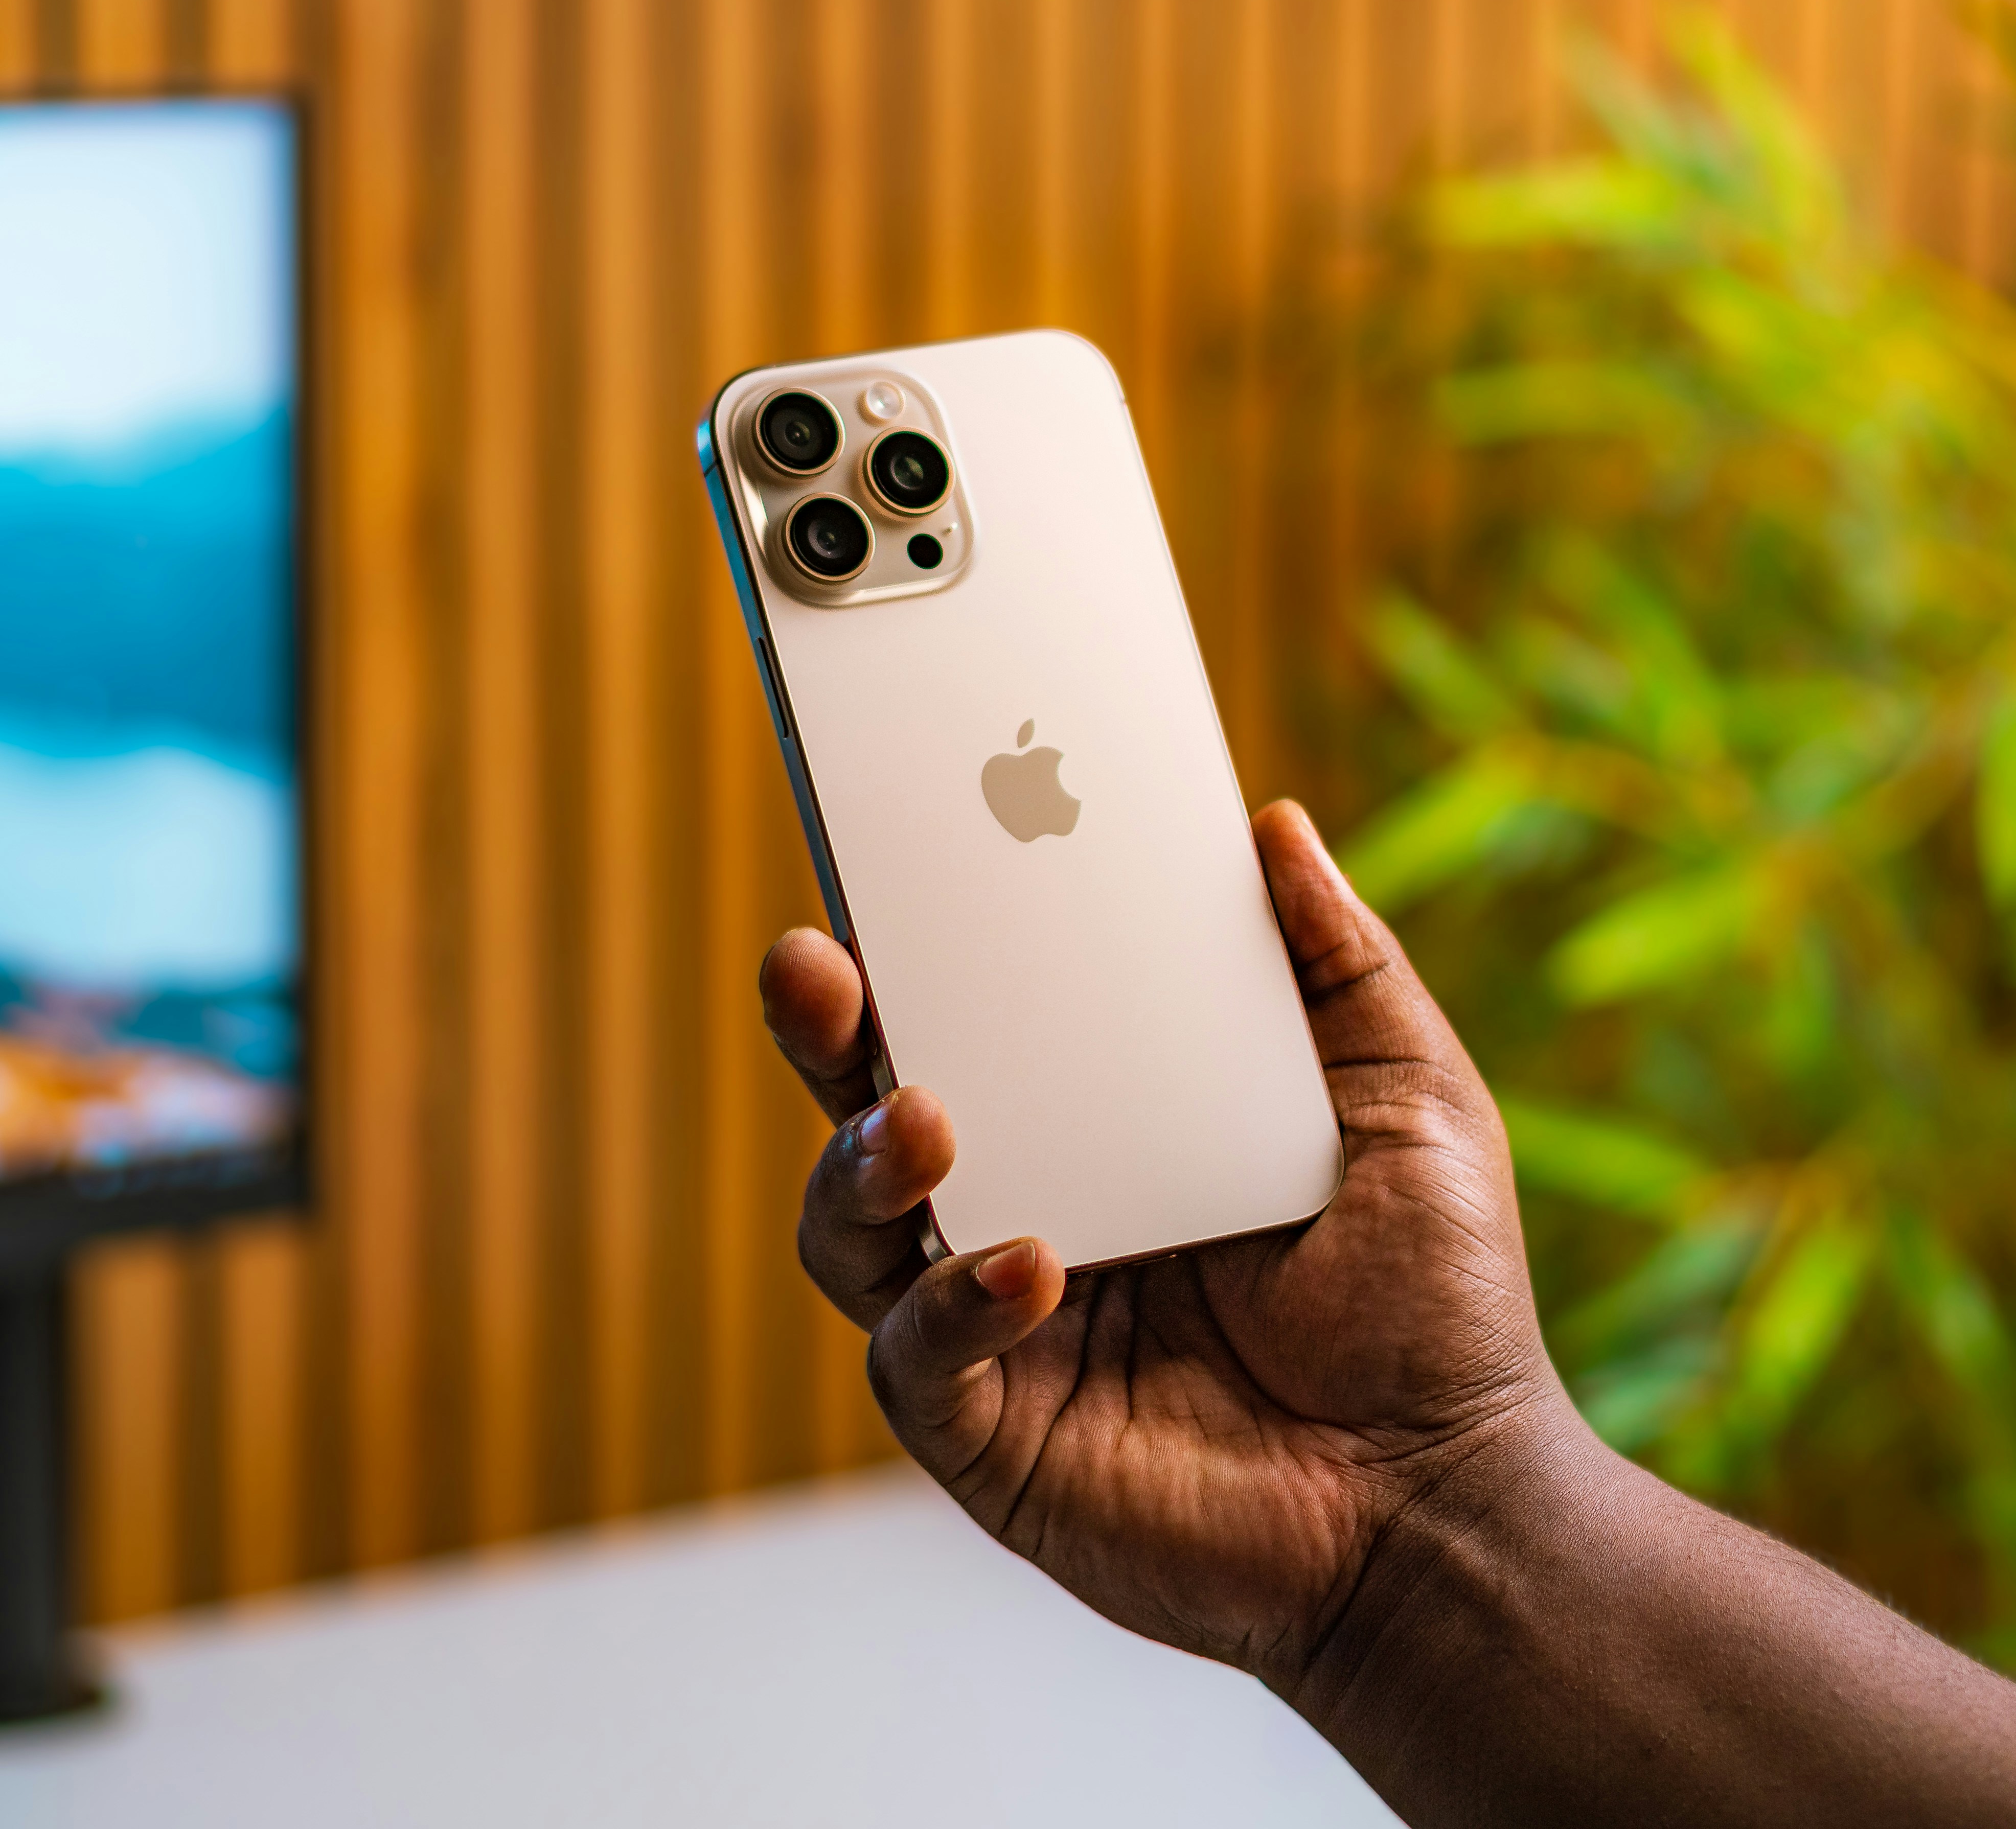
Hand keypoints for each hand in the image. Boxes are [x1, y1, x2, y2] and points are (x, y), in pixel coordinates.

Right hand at [760, 799, 1564, 1695]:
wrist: (1446, 1500)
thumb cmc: (1433, 1299)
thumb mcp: (1405, 1095)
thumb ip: (1336, 962)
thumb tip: (1273, 824)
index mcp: (1105, 1126)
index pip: (980, 1019)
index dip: (924, 947)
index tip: (901, 862)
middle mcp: (1027, 1209)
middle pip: (873, 1107)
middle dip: (824, 1032)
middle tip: (814, 962)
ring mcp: (997, 1325)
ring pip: (852, 1231)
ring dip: (860, 1163)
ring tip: (924, 1118)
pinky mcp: (993, 1433)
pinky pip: (916, 1358)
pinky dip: (952, 1303)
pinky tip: (1027, 1267)